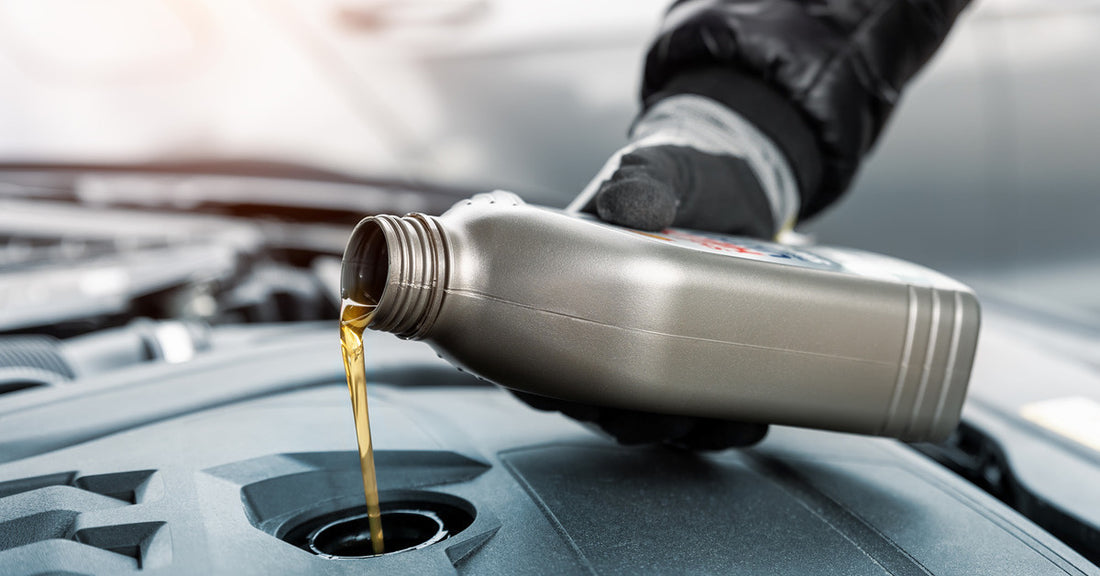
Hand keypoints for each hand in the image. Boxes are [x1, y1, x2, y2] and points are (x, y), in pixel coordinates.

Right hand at [514, 95, 799, 449]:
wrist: (738, 180)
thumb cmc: (676, 178)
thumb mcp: (652, 171)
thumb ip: (638, 183)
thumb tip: (629, 204)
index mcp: (575, 290)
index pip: (540, 354)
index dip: (546, 387)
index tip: (572, 396)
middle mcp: (611, 333)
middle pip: (596, 402)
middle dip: (617, 420)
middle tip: (645, 415)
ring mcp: (660, 352)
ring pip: (652, 417)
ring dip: (671, 433)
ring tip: (696, 423)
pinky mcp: (707, 361)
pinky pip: (710, 411)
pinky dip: (726, 426)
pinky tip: (743, 421)